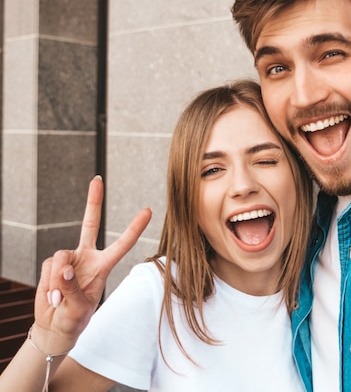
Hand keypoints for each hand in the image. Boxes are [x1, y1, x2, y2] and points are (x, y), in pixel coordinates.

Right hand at [32, 176, 151, 350]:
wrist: (55, 325)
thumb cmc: (75, 317)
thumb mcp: (80, 308)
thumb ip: (73, 289)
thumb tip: (64, 269)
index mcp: (104, 265)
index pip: (122, 243)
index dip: (134, 227)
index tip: (148, 210)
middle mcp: (87, 257)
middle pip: (90, 223)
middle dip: (93, 201)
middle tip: (98, 179)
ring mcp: (68, 259)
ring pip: (60, 258)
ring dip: (58, 281)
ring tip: (60, 300)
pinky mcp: (51, 265)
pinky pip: (48, 268)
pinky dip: (49, 285)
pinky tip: (53, 298)